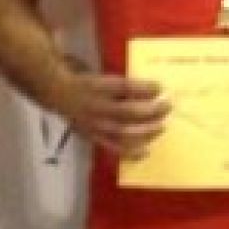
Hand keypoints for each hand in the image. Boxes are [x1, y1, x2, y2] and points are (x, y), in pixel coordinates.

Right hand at [48, 70, 168, 159]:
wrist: (60, 94)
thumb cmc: (91, 84)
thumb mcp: (105, 77)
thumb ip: (127, 86)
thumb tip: (157, 92)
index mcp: (98, 86)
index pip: (125, 87)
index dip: (145, 88)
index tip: (161, 87)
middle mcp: (95, 106)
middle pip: (128, 111)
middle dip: (152, 110)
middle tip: (168, 106)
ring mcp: (94, 124)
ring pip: (123, 132)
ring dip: (147, 131)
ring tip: (162, 126)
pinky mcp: (93, 137)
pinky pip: (113, 147)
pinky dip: (131, 152)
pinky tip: (147, 152)